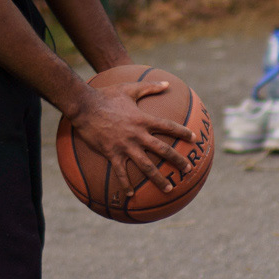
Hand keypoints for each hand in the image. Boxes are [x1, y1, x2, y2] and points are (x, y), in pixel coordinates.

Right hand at [66, 74, 193, 207]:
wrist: (84, 106)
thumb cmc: (106, 95)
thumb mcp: (129, 88)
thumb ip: (150, 87)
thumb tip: (168, 83)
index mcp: (143, 119)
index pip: (168, 126)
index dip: (182, 132)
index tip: (193, 139)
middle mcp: (137, 134)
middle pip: (162, 150)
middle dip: (177, 160)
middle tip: (188, 169)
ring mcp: (125, 146)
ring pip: (146, 166)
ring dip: (158, 178)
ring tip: (168, 188)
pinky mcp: (112, 153)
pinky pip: (120, 173)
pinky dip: (126, 185)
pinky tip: (131, 195)